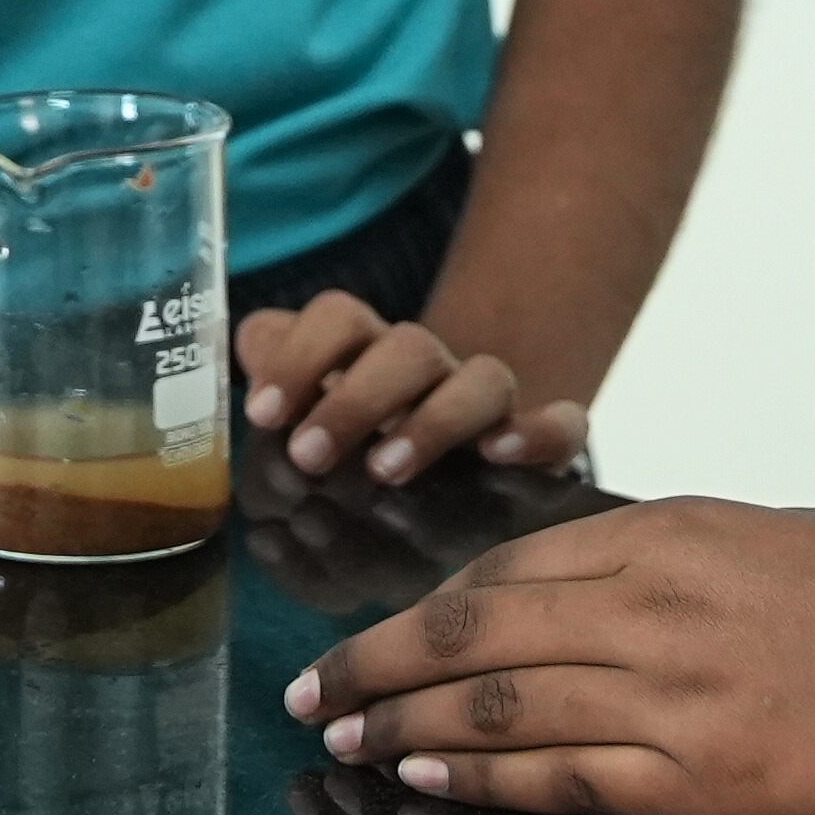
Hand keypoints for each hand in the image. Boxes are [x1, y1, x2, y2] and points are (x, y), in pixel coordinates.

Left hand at [238, 287, 588, 486]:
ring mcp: (487, 401)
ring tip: (385, 470)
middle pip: (405, 347)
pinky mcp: (539, 443)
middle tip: (308, 456)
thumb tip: (253, 410)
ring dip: (433, 420)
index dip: (299, 357)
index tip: (263, 414)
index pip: (337, 319)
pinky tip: (499, 455)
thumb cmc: (348, 458)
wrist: (430, 495)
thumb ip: (276, 403)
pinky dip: (538, 432)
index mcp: (366, 351)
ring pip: (480, 379)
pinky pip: (562, 424)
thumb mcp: (302, 436)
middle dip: (353, 398)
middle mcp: (429, 366)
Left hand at [279, 496, 814, 814]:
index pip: (510, 565)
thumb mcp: (783, 544)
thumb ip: (682, 566)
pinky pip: (568, 777)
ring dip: (406, 724)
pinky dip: (484, 774)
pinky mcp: (714, 780)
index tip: (370, 631)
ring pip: (502, 703)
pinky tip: (429, 778)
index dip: (425, 606)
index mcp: (683, 531)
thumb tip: (594, 599)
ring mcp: (684, 695)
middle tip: (309, 696)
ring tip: (342, 747)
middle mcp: (663, 602)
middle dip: (379, 664)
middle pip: (478, 630)